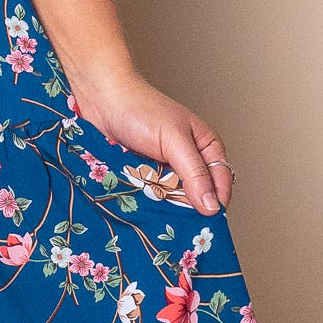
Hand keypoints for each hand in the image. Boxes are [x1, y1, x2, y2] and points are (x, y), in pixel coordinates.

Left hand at [63, 66, 233, 215]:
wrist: (101, 97)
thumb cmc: (140, 109)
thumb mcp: (174, 140)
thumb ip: (194, 173)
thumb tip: (213, 206)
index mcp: (207, 148)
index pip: (221, 185)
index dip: (215, 204)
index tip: (204, 224)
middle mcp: (189, 160)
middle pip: (197, 196)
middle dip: (187, 208)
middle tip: (178, 223)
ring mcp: (166, 168)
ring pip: (173, 199)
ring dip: (165, 207)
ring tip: (158, 213)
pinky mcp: (144, 174)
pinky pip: (151, 196)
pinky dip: (148, 201)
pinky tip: (142, 207)